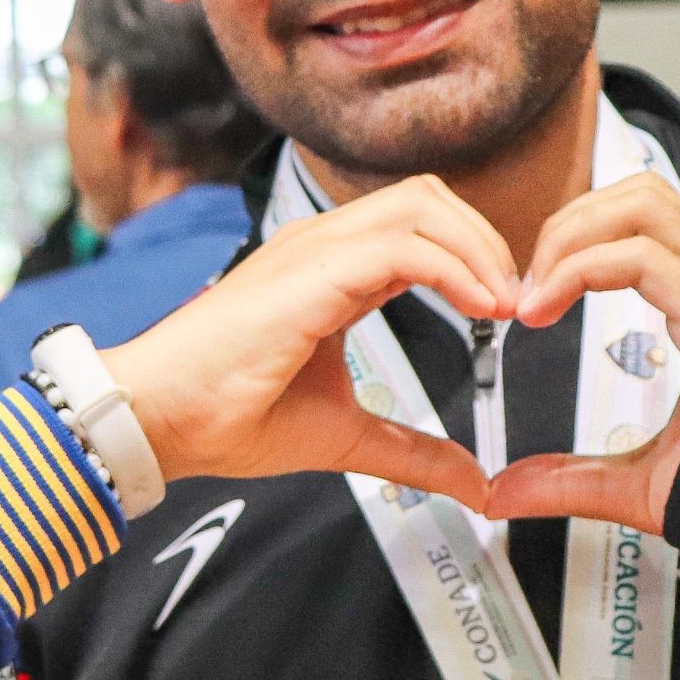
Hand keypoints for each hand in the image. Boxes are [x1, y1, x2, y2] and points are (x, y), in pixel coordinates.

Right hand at [101, 176, 516, 511]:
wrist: (161, 418)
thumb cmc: (227, 415)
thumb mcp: (345, 434)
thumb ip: (409, 451)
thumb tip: (471, 482)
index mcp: (330, 269)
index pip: (420, 225)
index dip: (474, 256)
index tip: (507, 311)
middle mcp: (323, 245)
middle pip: (429, 197)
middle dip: (487, 240)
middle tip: (518, 301)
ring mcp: (313, 249)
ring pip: (421, 205)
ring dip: (479, 249)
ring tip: (506, 304)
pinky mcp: (309, 270)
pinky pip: (401, 245)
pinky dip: (454, 268)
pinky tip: (480, 308)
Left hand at [483, 173, 679, 529]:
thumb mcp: (639, 482)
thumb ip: (571, 479)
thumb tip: (506, 492)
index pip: (646, 223)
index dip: (580, 241)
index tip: (534, 299)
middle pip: (641, 193)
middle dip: (570, 223)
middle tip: (530, 287)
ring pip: (644, 202)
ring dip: (574, 234)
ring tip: (536, 292)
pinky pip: (641, 255)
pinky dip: (579, 269)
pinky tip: (545, 310)